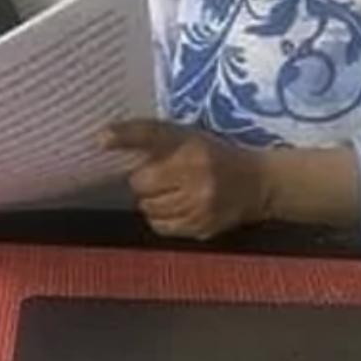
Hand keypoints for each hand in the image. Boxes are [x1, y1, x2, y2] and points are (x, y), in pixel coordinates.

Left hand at [97, 119, 271, 240]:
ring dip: (153, 201)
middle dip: (146, 180)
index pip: (153, 135)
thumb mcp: (189, 136)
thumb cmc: (216, 155)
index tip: (101, 139)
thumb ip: (152, 138)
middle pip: (141, 182)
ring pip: (149, 207)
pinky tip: (178, 208)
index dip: (125, 136)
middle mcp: (195, 172)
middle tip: (164, 176)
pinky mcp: (201, 226)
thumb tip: (103, 140)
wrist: (259, 183)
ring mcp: (199, 203)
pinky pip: (161, 226)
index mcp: (192, 144)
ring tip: (173, 192)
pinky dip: (162, 218)